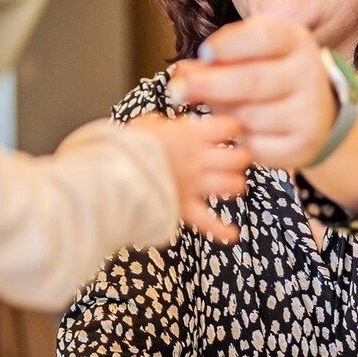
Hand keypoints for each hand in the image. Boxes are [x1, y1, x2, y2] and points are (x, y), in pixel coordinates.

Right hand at [129, 109, 250, 243]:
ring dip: (233, 185)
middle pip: (238, 157)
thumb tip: (157, 123)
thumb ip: (157, 124)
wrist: (118, 172)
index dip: (232, 128)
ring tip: (229, 183)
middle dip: (239, 158)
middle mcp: (199, 159)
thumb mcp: (143, 125)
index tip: (228, 130)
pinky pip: (209, 223)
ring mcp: (195, 185)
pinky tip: (232, 234)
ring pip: (232, 185)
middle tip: (233, 158)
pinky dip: (221, 230)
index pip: (229, 126)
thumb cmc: (127, 147)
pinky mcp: (185, 208)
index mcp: (191, 135)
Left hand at [167, 17, 338, 170]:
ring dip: (222, 114)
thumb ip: (218, 58)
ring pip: (249, 116)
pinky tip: (237, 129)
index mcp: (296, 41)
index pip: (261, 38)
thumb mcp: (250, 53)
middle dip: (209, 85)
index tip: (202, 53)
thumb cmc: (269, 71)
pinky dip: (238, 139)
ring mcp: (310, 112)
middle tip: (177, 90)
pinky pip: (256, 145)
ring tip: (214, 106)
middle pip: (252, 80)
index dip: (228, 46)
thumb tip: (183, 73)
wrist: (313, 109)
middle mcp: (309, 73)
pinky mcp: (304, 145)